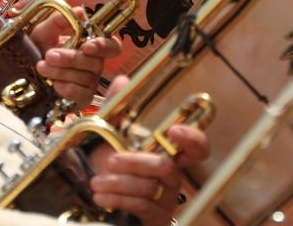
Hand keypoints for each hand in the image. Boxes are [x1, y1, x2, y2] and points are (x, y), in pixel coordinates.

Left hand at [33, 9, 120, 109]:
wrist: (23, 73)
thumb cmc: (38, 49)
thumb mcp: (44, 31)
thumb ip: (59, 20)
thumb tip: (80, 11)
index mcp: (90, 45)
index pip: (112, 46)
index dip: (104, 46)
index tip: (87, 46)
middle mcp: (94, 64)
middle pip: (96, 62)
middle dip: (71, 59)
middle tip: (49, 55)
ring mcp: (90, 82)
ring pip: (85, 78)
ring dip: (61, 72)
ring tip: (41, 67)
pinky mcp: (82, 99)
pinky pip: (82, 95)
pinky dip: (68, 89)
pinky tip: (54, 85)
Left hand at [89, 76, 209, 224]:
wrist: (98, 199)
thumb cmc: (110, 166)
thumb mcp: (109, 135)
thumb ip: (117, 108)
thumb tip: (122, 80)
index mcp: (165, 154)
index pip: (196, 148)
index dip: (193, 139)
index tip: (174, 131)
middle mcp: (171, 177)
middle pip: (167, 167)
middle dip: (136, 162)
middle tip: (111, 160)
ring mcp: (165, 199)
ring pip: (149, 187)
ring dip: (118, 183)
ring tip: (96, 182)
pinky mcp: (154, 217)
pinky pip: (141, 206)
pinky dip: (117, 198)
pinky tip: (100, 196)